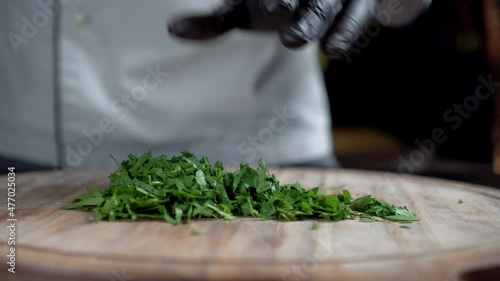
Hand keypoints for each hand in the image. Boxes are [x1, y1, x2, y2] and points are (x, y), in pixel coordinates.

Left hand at [167, 0, 379, 57]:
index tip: (265, 7)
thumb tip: (172, 29)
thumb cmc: (270, 6)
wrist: (314, 2)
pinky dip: (346, 31)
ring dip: (312, 19)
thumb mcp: (242, 12)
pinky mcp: (358, 3)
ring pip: (324, 3)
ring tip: (293, 39)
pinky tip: (333, 50)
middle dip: (289, 2)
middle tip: (276, 9)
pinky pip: (355, 16)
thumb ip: (213, 24)